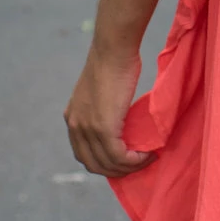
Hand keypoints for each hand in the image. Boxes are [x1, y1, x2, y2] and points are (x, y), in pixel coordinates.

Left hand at [64, 41, 153, 177]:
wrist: (113, 49)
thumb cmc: (114, 60)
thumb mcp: (102, 89)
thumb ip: (104, 108)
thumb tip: (121, 119)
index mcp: (72, 118)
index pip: (83, 154)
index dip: (104, 162)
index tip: (125, 159)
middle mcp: (74, 126)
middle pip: (93, 165)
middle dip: (117, 171)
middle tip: (139, 164)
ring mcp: (87, 129)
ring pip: (107, 164)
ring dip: (129, 168)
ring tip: (147, 158)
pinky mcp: (103, 129)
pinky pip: (119, 157)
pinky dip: (135, 161)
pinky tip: (148, 154)